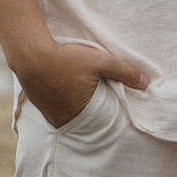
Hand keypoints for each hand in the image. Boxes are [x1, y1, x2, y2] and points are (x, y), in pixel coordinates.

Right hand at [22, 38, 152, 128]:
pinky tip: (63, 90)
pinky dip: (61, 103)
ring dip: (74, 107)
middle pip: (83, 120)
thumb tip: (146, 83)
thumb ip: (124, 72)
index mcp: (80, 115)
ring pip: (68, 115)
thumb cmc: (65, 59)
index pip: (100, 122)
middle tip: (95, 97)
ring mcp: (48, 114)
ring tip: (78, 93)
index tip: (109, 104)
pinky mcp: (38, 106)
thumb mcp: (100, 61)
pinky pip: (55, 109)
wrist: (30, 54)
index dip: (106, 113)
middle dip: (91, 111)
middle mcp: (63, 120)